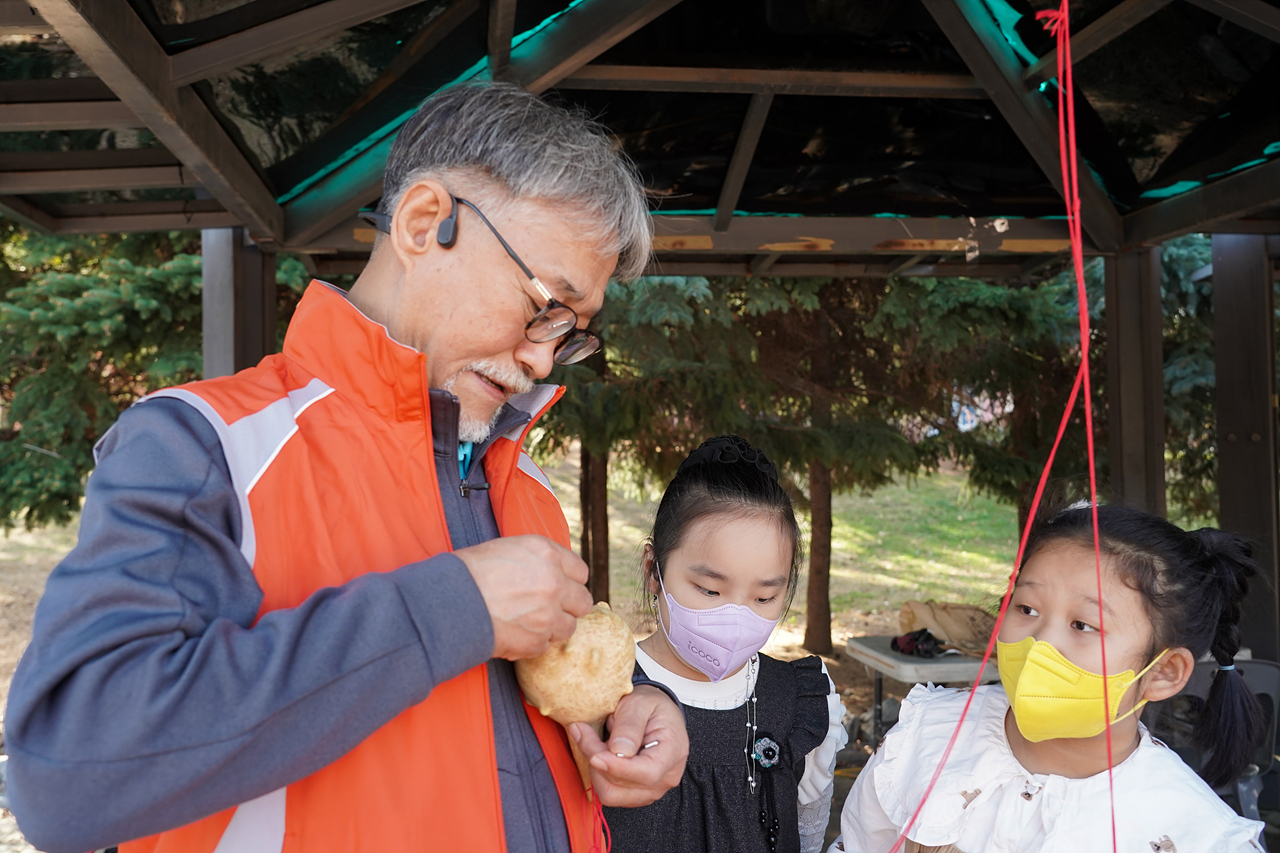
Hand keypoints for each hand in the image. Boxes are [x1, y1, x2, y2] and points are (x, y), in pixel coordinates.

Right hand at [454, 535, 592, 659]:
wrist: (449, 602)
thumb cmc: (470, 572)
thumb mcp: (508, 549)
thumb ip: (538, 560)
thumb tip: (552, 572)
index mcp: (547, 554)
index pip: (580, 572)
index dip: (569, 581)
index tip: (560, 588)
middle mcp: (555, 583)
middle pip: (583, 602)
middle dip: (569, 607)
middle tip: (550, 609)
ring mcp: (548, 615)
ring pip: (569, 628)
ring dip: (553, 627)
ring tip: (528, 623)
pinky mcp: (536, 642)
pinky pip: (546, 646)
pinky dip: (533, 643)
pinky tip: (514, 633)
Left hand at [569, 685, 687, 806]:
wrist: (656, 713)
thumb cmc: (651, 706)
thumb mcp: (640, 703)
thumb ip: (629, 725)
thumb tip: (618, 751)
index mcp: (672, 752)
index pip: (647, 773)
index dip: (617, 767)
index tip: (594, 754)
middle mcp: (666, 777)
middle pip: (622, 784)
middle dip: (596, 759)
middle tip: (584, 731)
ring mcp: (651, 790)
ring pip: (611, 793)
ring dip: (595, 768)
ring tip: (596, 742)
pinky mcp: (636, 794)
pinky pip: (610, 793)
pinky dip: (599, 774)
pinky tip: (602, 754)